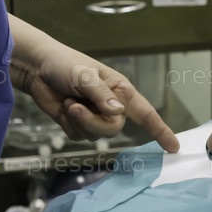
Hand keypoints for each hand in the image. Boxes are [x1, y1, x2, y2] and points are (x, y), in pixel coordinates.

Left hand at [15, 42, 178, 151]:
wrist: (37, 68)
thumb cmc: (64, 64)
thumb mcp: (84, 76)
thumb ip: (102, 95)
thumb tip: (118, 113)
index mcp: (120, 91)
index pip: (146, 113)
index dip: (161, 130)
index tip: (174, 147)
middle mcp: (111, 106)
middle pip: (113, 129)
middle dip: (93, 122)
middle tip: (74, 107)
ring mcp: (94, 116)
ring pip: (95, 135)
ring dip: (78, 121)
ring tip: (68, 102)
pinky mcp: (78, 124)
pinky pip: (78, 136)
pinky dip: (68, 124)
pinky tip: (63, 107)